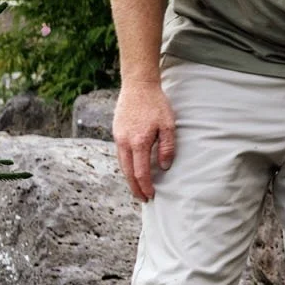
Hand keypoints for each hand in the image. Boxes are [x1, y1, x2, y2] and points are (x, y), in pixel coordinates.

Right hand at [113, 81, 176, 201]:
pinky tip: (132, 169)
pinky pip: (120, 154)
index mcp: (139, 142)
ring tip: (137, 187)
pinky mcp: (116, 132)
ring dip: (129, 178)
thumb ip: (167, 147)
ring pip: (121, 164)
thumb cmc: (156, 104)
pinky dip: (125, 166)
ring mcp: (118, 137)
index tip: (151, 196)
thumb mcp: (169, 125)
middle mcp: (125, 142)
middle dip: (135, 188)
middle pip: (127, 172)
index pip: (140, 172)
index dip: (145, 186)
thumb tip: (165, 167)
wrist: (138, 85)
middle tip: (143, 199)